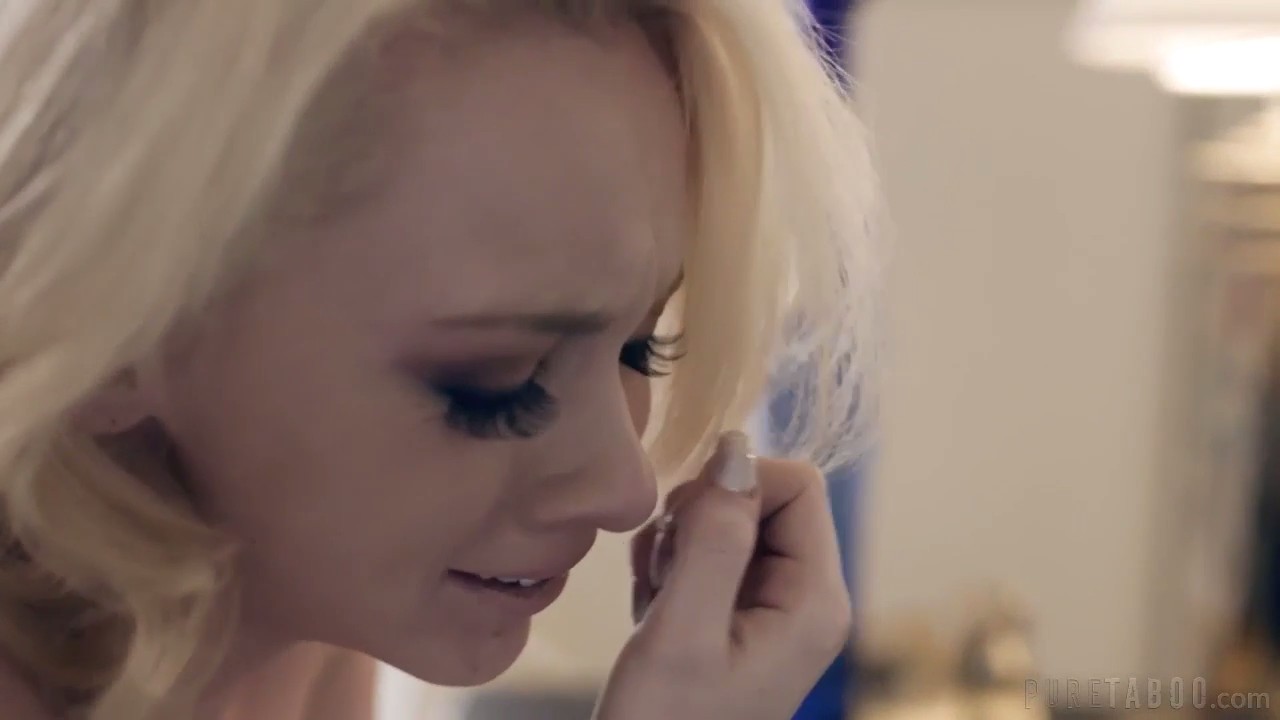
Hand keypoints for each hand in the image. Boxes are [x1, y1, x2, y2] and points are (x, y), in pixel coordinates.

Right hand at [593, 432, 851, 719]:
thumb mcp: (682, 630)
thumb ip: (714, 538)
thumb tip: (735, 446)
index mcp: (815, 599)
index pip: (797, 483)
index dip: (736, 486)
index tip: (684, 529)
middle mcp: (806, 598)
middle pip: (762, 499)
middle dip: (701, 519)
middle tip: (664, 573)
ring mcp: (773, 609)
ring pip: (728, 523)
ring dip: (679, 545)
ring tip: (655, 601)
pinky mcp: (738, 617)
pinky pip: (709, 555)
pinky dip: (672, 568)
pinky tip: (652, 609)